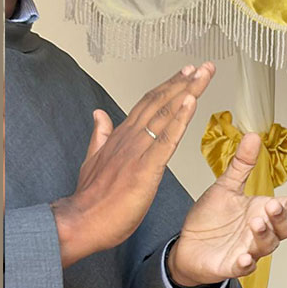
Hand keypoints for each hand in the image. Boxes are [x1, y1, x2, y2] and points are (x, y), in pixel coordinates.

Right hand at [53, 63, 215, 266]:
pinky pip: (166, 139)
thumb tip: (99, 114)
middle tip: (204, 66)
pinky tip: (191, 101)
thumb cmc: (92, 198)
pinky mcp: (145, 168)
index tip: (185, 73)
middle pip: (161, 102)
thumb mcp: (94, 160)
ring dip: (187, 91)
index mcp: (122, 137)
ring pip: (166, 114)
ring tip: (203, 74)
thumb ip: (100, 135)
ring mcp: (138, 151)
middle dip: (184, 82)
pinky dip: (180, 118)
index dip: (168, 87)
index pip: (149, 105)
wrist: (82, 221)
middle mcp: (131, 138)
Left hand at [166, 131, 286, 286]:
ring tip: (256, 224)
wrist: (187, 245)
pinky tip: (245, 257)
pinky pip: (244, 268)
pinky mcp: (232, 265)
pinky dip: (246, 264)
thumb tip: (253, 136)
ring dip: (264, 236)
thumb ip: (241, 165)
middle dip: (281, 218)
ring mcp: (248, 250)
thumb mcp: (225, 187)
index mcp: (262, 212)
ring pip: (266, 246)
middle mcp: (259, 232)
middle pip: (283, 229)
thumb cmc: (210, 220)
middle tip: (272, 206)